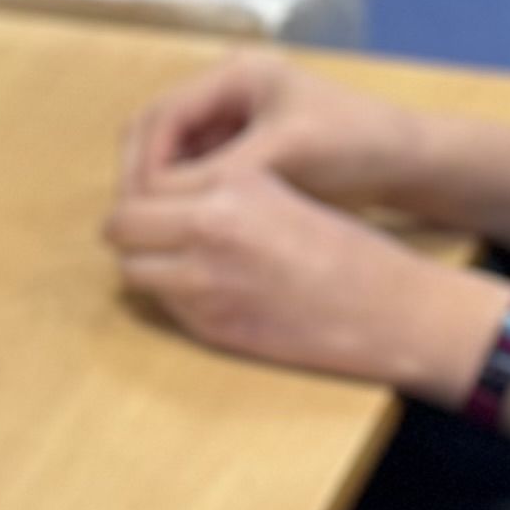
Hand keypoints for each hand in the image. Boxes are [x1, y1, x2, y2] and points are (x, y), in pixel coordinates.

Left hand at [107, 163, 507, 401]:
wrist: (389, 309)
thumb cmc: (346, 248)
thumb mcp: (281, 193)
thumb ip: (223, 190)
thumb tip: (164, 196)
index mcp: (233, 183)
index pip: (145, 181)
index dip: (143, 193)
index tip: (152, 199)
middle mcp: (210, 228)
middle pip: (121, 226)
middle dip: (131, 231)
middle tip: (149, 234)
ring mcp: (206, 283)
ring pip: (133, 270)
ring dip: (147, 266)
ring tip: (176, 263)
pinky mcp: (213, 328)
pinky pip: (165, 307)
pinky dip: (174, 298)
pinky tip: (208, 291)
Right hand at [117, 51, 434, 213]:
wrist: (407, 162)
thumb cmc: (355, 145)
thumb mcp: (284, 156)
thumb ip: (220, 174)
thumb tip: (156, 201)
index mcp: (234, 74)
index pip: (160, 114)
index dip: (144, 161)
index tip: (139, 206)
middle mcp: (226, 92)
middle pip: (156, 132)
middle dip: (142, 175)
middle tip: (135, 222)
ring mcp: (233, 121)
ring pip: (171, 155)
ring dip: (160, 190)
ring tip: (158, 231)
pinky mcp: (244, 151)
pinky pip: (195, 173)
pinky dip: (185, 198)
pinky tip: (186, 229)